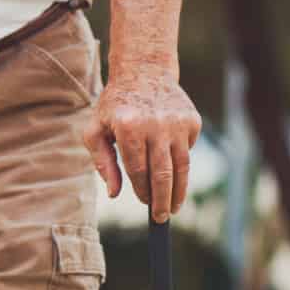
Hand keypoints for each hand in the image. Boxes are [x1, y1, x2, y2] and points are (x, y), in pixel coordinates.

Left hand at [83, 71, 202, 221]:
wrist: (144, 71)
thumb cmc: (114, 106)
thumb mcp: (96, 129)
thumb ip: (102, 162)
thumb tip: (114, 194)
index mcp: (129, 126)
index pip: (138, 169)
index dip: (142, 191)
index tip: (144, 205)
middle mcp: (156, 125)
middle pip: (163, 172)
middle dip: (163, 200)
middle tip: (162, 218)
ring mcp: (178, 122)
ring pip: (182, 166)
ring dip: (179, 190)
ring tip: (175, 207)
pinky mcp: (193, 121)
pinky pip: (188, 150)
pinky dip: (181, 163)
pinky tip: (174, 169)